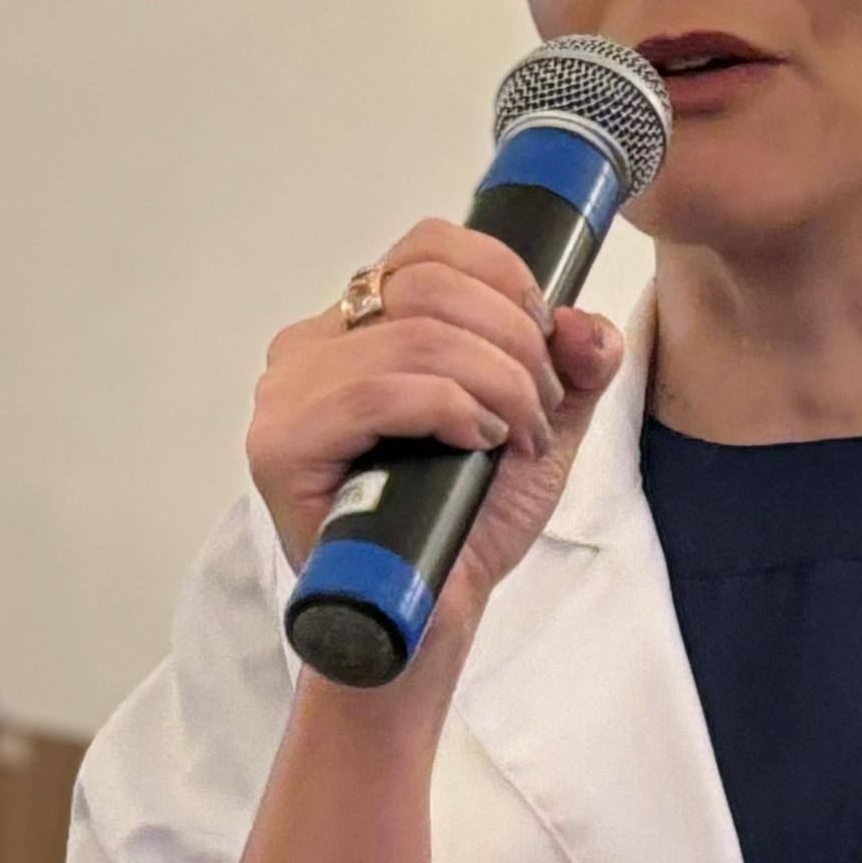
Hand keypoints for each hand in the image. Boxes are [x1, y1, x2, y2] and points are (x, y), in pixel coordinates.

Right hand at [249, 220, 629, 654]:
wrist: (432, 616)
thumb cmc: (466, 524)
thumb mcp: (540, 428)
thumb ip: (574, 368)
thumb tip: (581, 322)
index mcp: (362, 326)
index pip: (429, 246)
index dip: (505, 277)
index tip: (545, 340)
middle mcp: (313, 345)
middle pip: (429, 283)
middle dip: (513, 341)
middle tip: (537, 408)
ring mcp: (288, 392)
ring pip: (415, 337)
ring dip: (495, 382)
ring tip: (515, 436)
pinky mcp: (280, 443)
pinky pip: (378, 389)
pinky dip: (451, 408)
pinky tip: (476, 444)